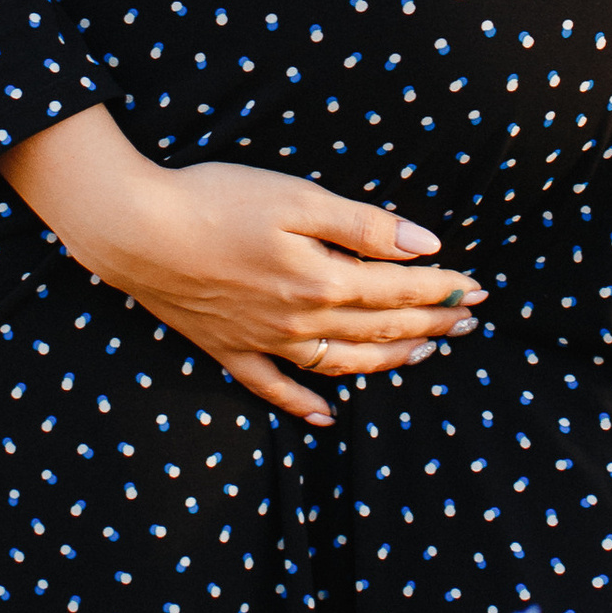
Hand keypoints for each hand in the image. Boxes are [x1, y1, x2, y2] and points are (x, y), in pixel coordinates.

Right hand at [0, 104, 484, 428]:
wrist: (134, 230)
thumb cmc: (216, 200)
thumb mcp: (295, 197)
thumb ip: (362, 225)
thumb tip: (424, 246)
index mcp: (320, 277)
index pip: (397, 289)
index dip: (441, 289)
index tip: (477, 289)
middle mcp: (299, 319)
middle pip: (377, 327)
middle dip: (429, 324)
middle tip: (467, 324)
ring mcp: (262, 340)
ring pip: (339, 362)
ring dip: (386, 361)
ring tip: (422, 356)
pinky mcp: (227, 348)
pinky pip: (273, 387)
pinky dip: (304, 403)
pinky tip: (328, 416)